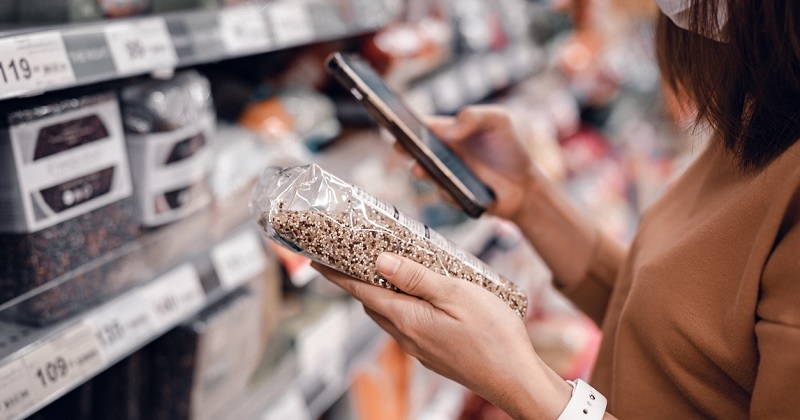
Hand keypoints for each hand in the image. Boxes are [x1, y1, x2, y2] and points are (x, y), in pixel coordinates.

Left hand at [312, 253, 571, 418]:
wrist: (515, 379)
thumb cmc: (493, 336)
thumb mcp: (456, 294)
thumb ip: (415, 277)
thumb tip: (379, 261)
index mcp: (407, 318)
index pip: (359, 291)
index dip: (336, 274)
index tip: (316, 260)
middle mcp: (406, 337)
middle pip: (371, 303)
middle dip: (357, 281)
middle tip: (354, 257)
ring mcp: (419, 349)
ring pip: (389, 316)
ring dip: (381, 294)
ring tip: (389, 272)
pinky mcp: (433, 355)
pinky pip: (406, 327)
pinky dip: (402, 308)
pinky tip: (421, 298)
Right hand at [408, 105, 537, 220]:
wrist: (525, 186)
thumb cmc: (509, 149)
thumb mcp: (498, 121)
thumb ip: (474, 116)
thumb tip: (449, 130)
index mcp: (447, 131)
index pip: (420, 124)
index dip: (403, 119)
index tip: (391, 117)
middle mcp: (440, 153)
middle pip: (414, 148)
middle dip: (403, 145)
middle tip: (399, 143)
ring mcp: (443, 175)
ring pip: (424, 173)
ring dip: (420, 170)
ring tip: (420, 168)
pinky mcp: (451, 196)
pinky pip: (444, 193)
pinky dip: (449, 191)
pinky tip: (457, 190)